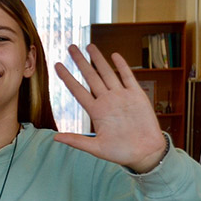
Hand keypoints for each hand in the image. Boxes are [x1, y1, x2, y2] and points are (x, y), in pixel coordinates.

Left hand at [54, 44, 166, 172]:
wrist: (145, 153)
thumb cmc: (121, 152)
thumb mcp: (96, 148)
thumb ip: (77, 141)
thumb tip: (55, 137)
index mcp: (96, 112)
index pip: (78, 91)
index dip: (67, 78)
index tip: (57, 66)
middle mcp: (107, 101)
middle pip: (90, 77)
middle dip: (81, 62)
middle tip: (70, 47)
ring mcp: (121, 97)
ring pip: (107, 74)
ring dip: (98, 60)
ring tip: (89, 46)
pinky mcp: (137, 96)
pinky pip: (128, 78)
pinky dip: (121, 66)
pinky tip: (114, 55)